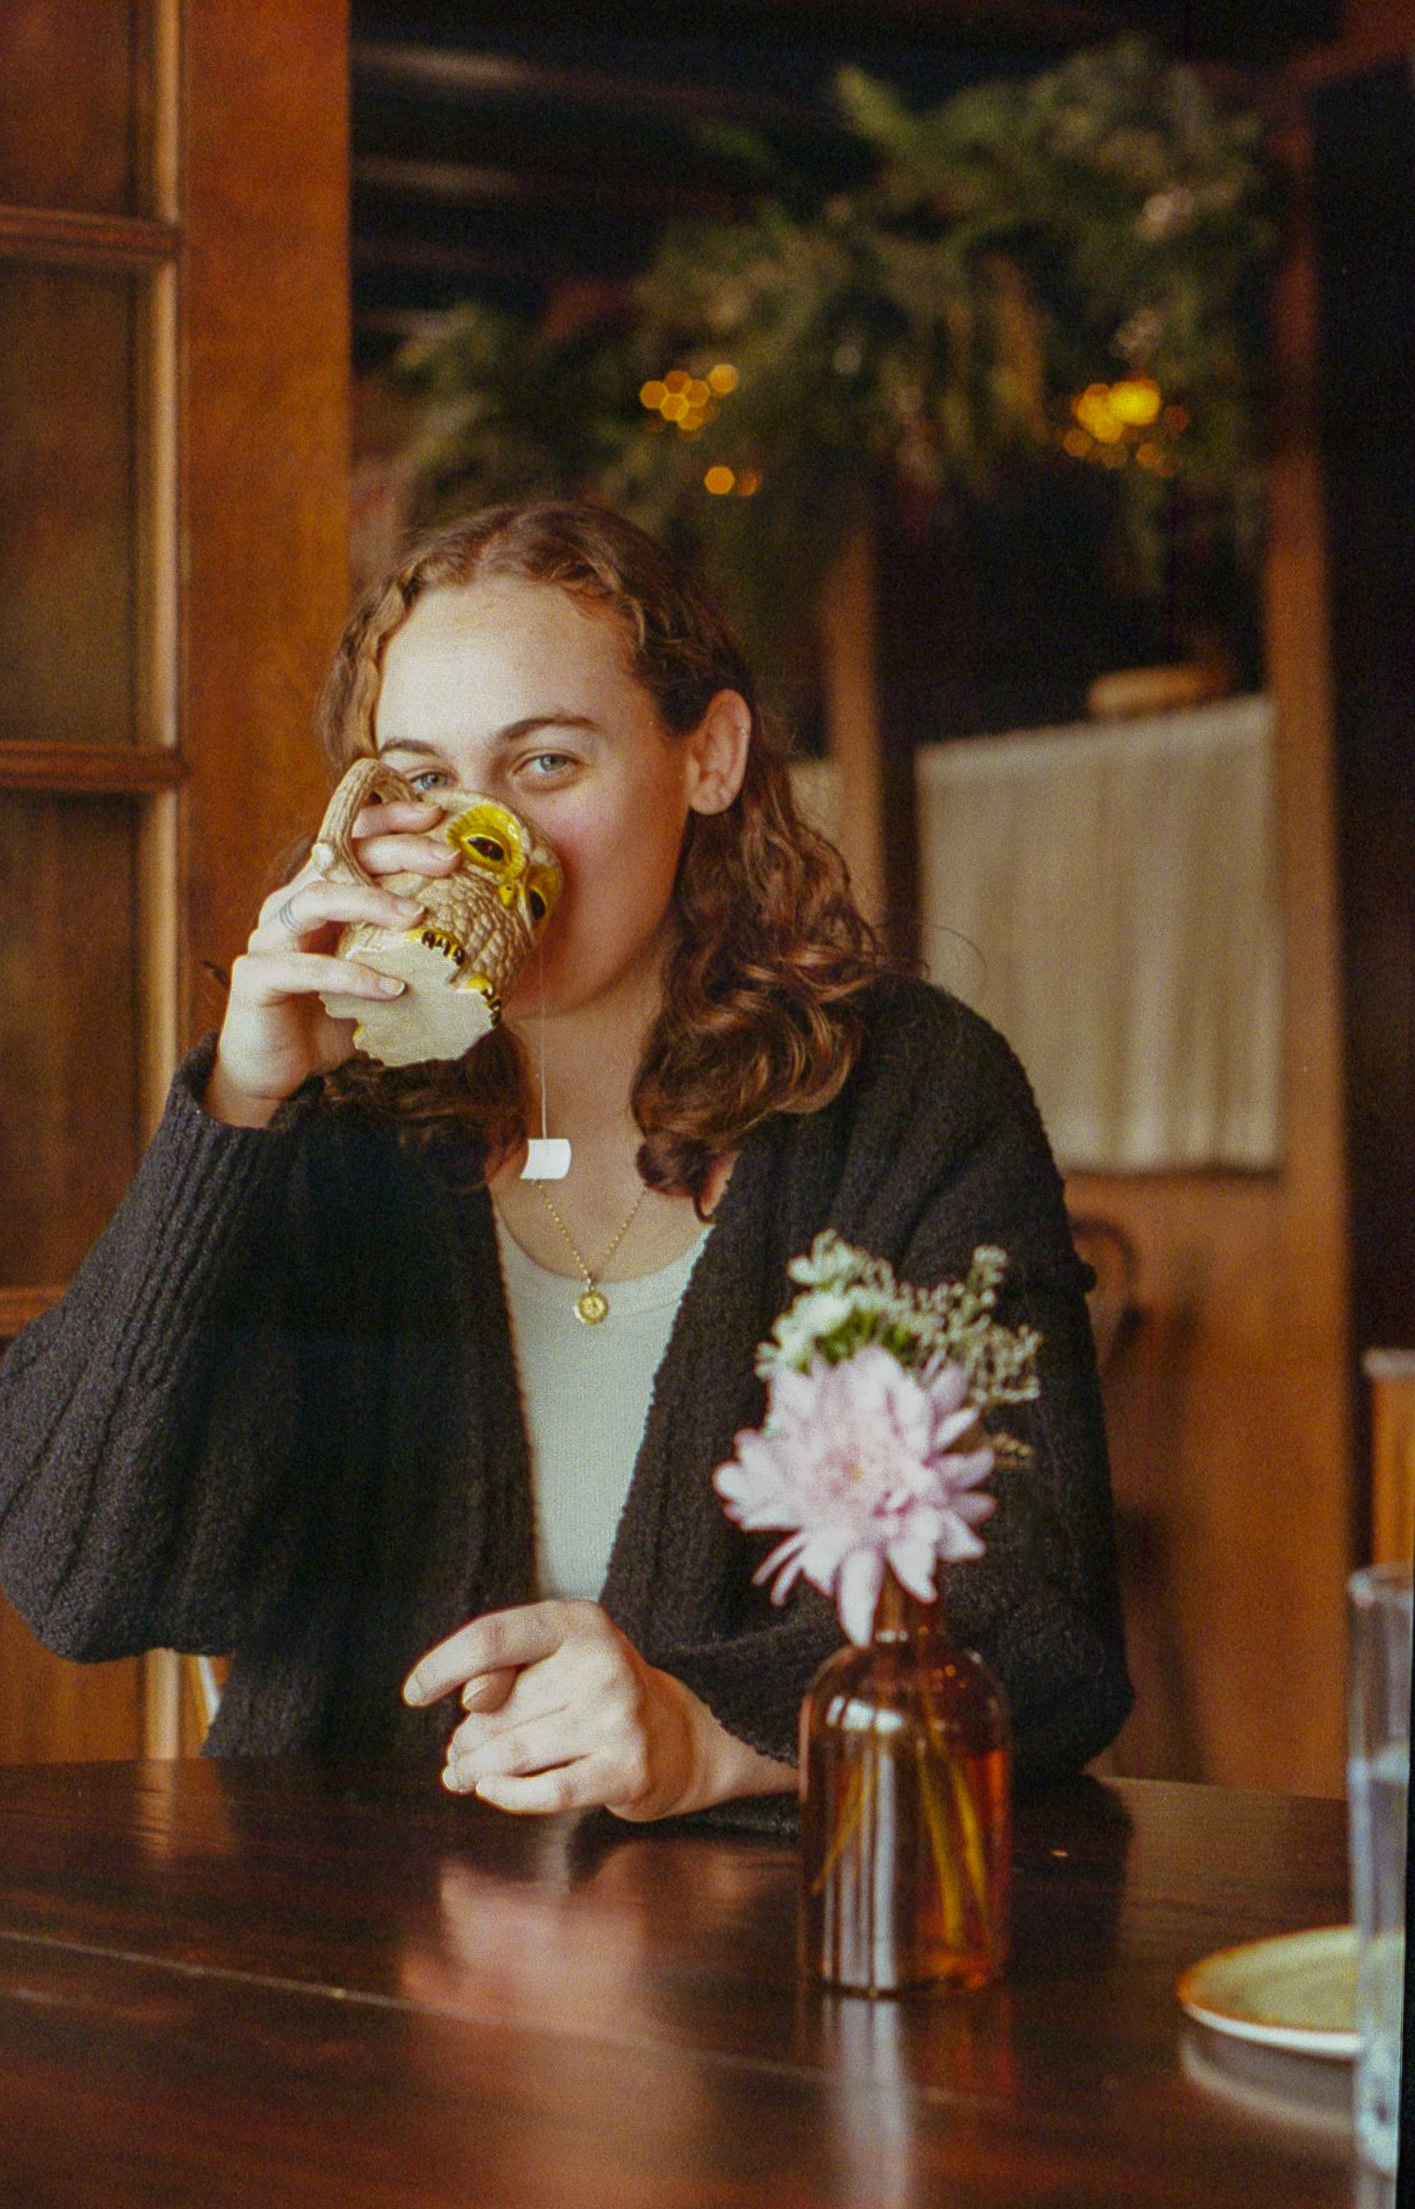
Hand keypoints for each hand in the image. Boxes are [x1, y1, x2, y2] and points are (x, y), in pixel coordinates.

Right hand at [205, 799, 460, 1126]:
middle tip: (447, 861)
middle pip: (340, 856)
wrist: (275, 1069)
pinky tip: (393, 989)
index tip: (437, 815)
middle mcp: (290, 905)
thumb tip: (482, 937)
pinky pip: (305, 969)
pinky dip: (352, 976)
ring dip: (371, 902)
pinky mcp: (257, 976)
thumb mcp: (378, 974)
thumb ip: (409, 950)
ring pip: (316, 899)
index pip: (351, 837)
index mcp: (318, 893)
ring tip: (418, 917)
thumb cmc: (331, 1017)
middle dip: (397, 851)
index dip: (390, 818)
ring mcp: (269, 937)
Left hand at [403, 1600, 788, 1822]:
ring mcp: (618, 1717)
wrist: (677, 1737)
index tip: (414, 1693)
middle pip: (495, 1710)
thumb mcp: (555, 1660)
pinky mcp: (627, 1769)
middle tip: (457, 1754)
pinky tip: (492, 1791)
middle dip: (465, 1738)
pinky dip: (506, 1796)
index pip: (492, 1638)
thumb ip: (503, 1670)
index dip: (443, 1666)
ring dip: (475, 1770)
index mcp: (578, 1622)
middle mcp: (602, 1662)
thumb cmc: (596, 1692)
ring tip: (464, 1774)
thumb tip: (467, 1702)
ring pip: (512, 1753)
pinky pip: (544, 1792)